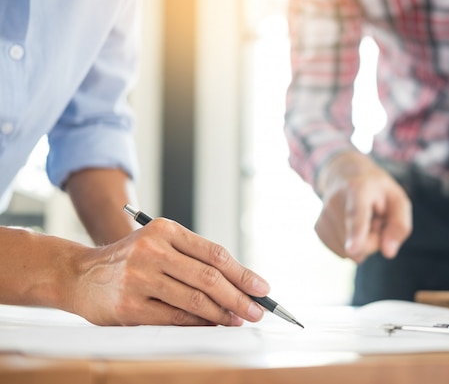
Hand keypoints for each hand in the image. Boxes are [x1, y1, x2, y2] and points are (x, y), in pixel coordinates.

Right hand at [72, 218, 270, 325]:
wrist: (80, 275)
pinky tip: (215, 324)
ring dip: (224, 313)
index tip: (262, 288)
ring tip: (240, 319)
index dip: (243, 273)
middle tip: (258, 310)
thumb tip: (240, 285)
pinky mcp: (130, 307)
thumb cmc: (131, 260)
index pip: (214, 253)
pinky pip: (176, 318)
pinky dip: (201, 323)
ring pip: (195, 300)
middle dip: (240, 297)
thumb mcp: (160, 244)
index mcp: (165, 230)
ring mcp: (139, 279)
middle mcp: (152, 250)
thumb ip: (194, 259)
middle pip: (209, 277)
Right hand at [315, 152, 411, 262]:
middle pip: (361, 244)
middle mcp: (334, 202)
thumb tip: (388, 253)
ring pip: (351, 252)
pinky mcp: (318, 229)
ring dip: (363, 242)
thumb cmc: (376, 190)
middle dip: (375, 238)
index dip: (355, 234)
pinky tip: (350, 226)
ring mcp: (323, 217)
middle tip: (374, 217)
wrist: (344, 174)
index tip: (352, 249)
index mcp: (358, 189)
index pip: (356, 215)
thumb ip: (400, 225)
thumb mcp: (398, 200)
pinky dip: (351, 244)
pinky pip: (343, 253)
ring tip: (362, 220)